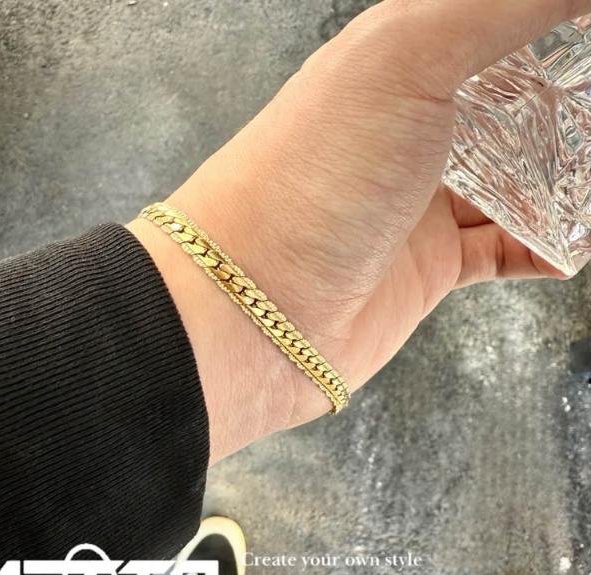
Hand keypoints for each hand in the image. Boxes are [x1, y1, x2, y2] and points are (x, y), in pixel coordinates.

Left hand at [128, 0, 587, 461]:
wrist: (255, 306)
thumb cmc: (314, 173)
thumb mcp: (404, 59)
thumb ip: (497, 7)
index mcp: (397, 67)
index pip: (493, 30)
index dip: (549, 29)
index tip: (585, 42)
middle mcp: (408, 131)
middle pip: (513, 108)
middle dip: (566, 110)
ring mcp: (420, 204)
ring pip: (517, 182)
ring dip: (566, 179)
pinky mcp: (429, 268)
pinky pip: (506, 252)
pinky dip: (546, 247)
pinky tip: (573, 243)